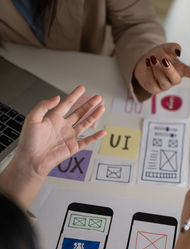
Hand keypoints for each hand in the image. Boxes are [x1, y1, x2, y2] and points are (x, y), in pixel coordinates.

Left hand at [0, 86, 105, 208]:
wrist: (31, 161)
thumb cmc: (28, 142)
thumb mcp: (32, 119)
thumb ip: (43, 106)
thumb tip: (56, 97)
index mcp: (53, 119)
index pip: (67, 104)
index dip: (74, 95)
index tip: (81, 88)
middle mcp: (63, 126)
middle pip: (79, 112)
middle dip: (89, 104)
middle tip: (97, 97)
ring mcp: (69, 136)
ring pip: (85, 124)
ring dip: (94, 116)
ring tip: (101, 108)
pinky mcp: (73, 147)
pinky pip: (87, 141)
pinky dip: (95, 136)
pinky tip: (102, 132)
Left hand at [134, 43, 189, 94]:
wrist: (144, 62)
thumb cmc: (158, 55)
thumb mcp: (166, 47)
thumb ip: (173, 47)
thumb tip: (179, 51)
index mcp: (182, 70)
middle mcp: (175, 79)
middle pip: (176, 79)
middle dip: (169, 69)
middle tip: (163, 59)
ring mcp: (166, 86)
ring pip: (163, 80)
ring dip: (156, 68)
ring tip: (151, 59)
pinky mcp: (156, 89)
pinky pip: (153, 83)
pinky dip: (149, 71)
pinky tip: (147, 64)